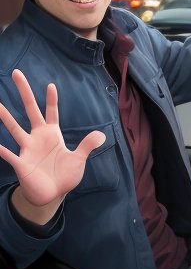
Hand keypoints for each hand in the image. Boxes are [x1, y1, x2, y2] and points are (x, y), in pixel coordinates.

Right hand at [0, 69, 104, 210]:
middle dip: (25, 93)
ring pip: (14, 129)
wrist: (52, 195)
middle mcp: (37, 137)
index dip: (51, 100)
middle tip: (17, 73)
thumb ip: (87, 145)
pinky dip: (1, 150)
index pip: (51, 112)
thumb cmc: (64, 176)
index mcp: (52, 134)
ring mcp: (27, 149)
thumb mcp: (79, 159)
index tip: (51, 85)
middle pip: (30, 110)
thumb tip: (102, 135)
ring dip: (5, 117)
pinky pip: (8, 155)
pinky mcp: (21, 164)